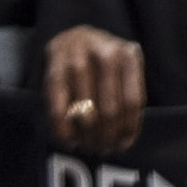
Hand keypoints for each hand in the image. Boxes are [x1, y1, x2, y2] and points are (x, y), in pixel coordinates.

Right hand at [43, 23, 146, 152]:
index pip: (132, 103)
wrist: (73, 36)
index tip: (123, 145)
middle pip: (110, 111)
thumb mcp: (125, 68)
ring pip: (86, 114)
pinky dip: (64, 132)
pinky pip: (59, 112)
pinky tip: (69, 140)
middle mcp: (104, 55)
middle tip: (103, 149)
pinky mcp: (54, 72)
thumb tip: (123, 140)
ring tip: (88, 146)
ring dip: (87, 138)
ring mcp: (77, 61)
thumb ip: (129, 96)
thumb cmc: (104, 61)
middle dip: (107, 137)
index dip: (128, 130)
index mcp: (127, 55)